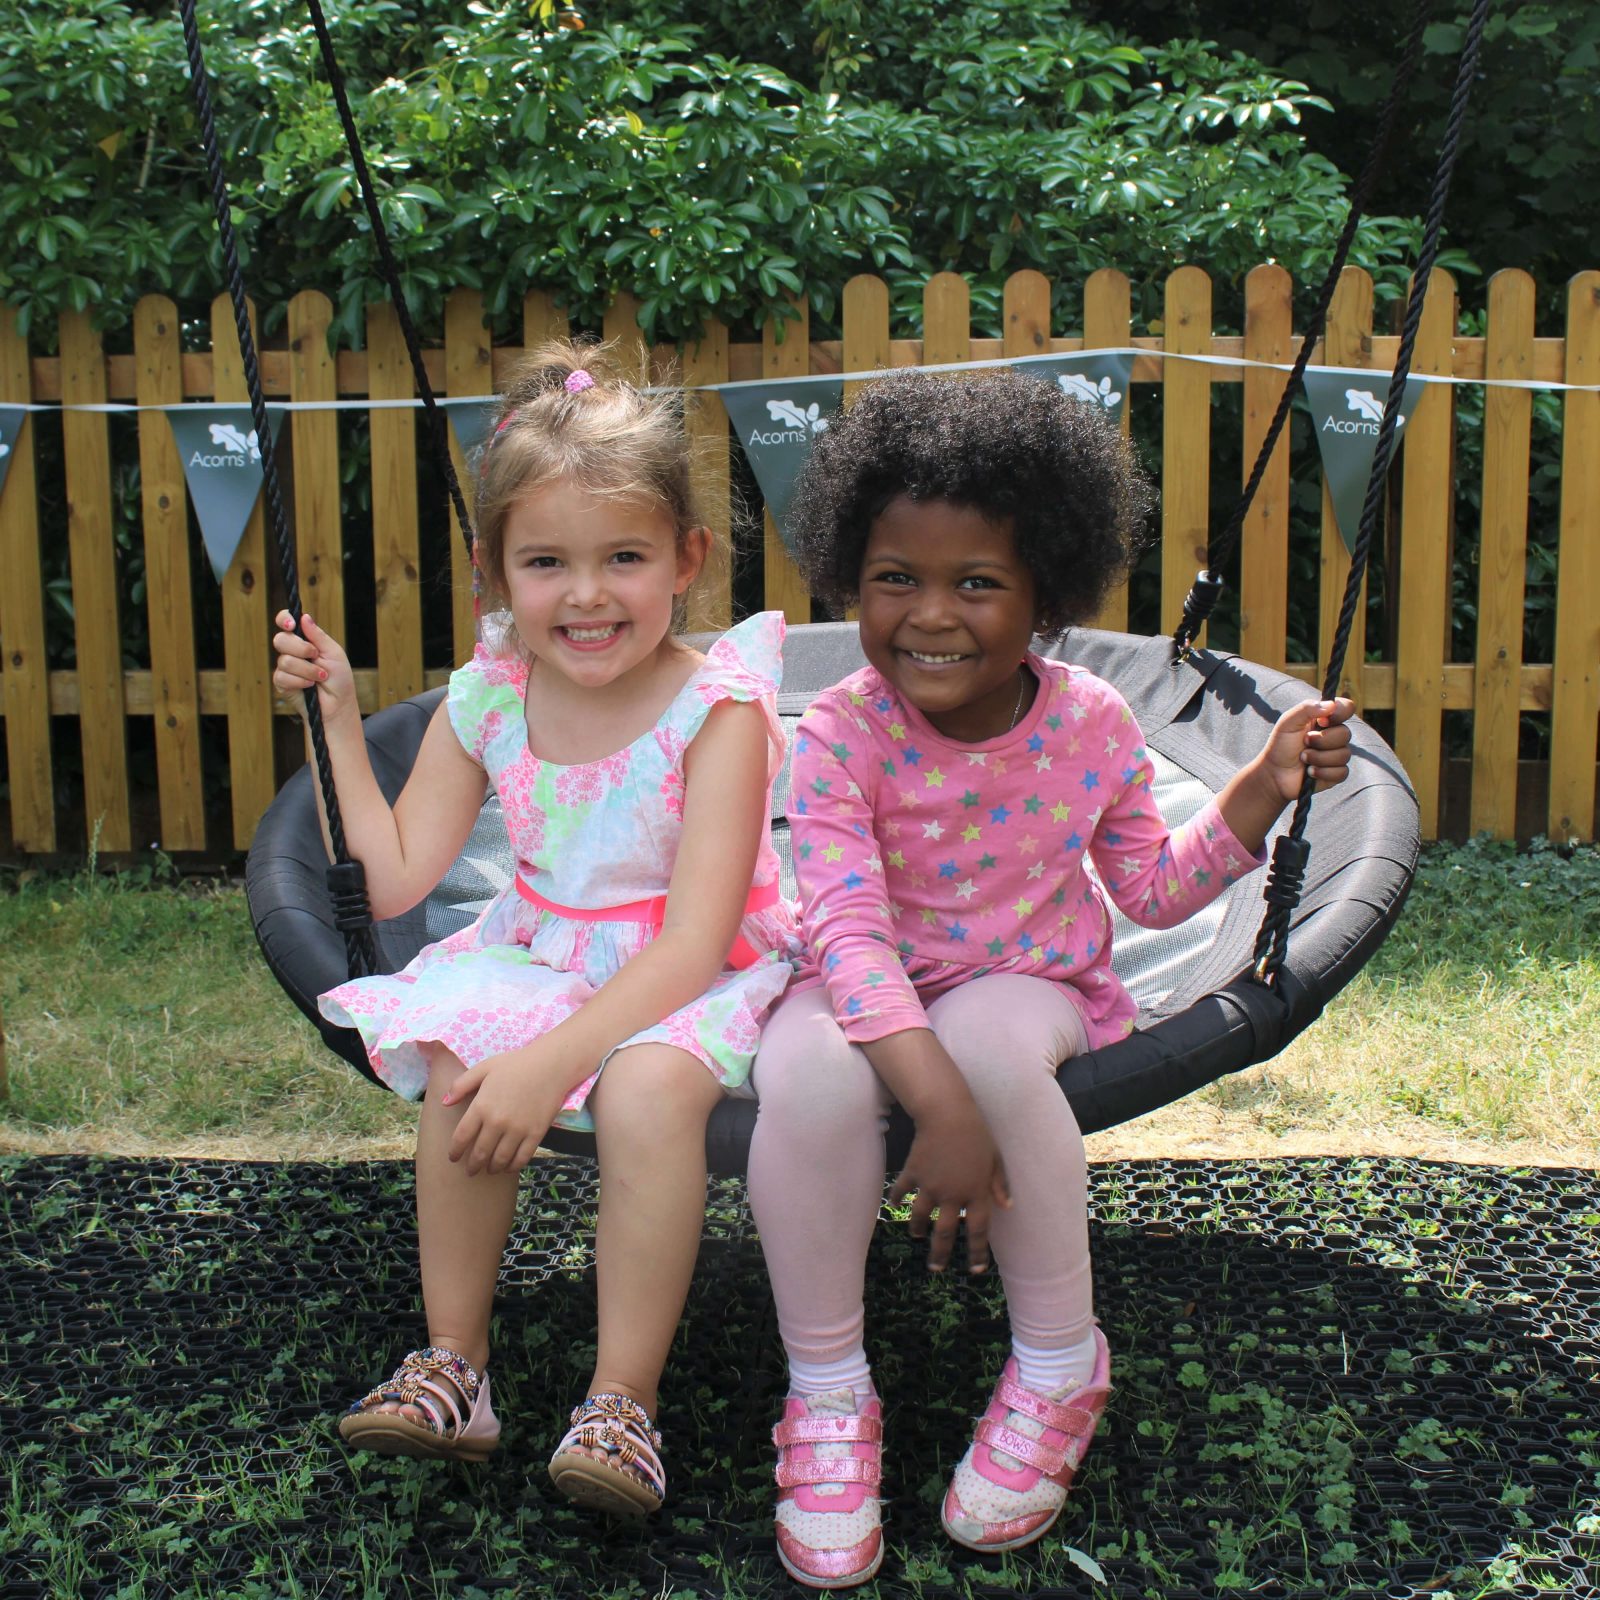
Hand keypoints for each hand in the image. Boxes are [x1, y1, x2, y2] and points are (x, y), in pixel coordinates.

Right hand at [272, 609, 356, 728]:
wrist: (338, 704)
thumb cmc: (339, 678)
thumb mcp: (333, 653)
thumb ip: (318, 636)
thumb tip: (304, 616)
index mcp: (304, 639)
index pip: (286, 621)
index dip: (285, 619)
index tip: (292, 625)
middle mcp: (292, 651)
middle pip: (281, 640)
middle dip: (301, 649)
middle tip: (316, 656)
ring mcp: (285, 667)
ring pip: (284, 660)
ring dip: (307, 670)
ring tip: (320, 677)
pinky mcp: (281, 683)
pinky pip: (282, 676)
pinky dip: (300, 681)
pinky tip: (310, 686)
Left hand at [443, 1048, 570, 1175]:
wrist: (550, 1064)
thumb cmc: (516, 1064)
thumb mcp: (484, 1068)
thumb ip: (461, 1085)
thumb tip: (444, 1102)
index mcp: (481, 1106)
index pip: (462, 1137)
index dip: (455, 1151)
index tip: (453, 1158)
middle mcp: (497, 1121)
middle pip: (480, 1152)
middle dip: (473, 1165)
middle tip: (471, 1171)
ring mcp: (518, 1129)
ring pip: (500, 1159)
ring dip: (492, 1168)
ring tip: (490, 1170)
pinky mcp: (535, 1133)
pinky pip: (522, 1157)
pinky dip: (513, 1166)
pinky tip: (509, 1167)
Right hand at [889, 1098, 1011, 1273]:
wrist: (948, 1114)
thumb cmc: (977, 1134)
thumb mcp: (995, 1159)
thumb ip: (1000, 1184)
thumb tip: (1007, 1206)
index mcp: (976, 1193)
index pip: (978, 1230)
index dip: (977, 1253)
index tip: (975, 1270)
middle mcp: (953, 1195)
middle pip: (945, 1233)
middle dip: (940, 1254)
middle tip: (936, 1269)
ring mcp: (931, 1185)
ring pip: (920, 1217)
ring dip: (918, 1229)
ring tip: (917, 1236)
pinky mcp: (913, 1173)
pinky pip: (902, 1191)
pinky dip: (896, 1199)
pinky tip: (894, 1204)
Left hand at [1258, 697, 1355, 803]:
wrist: (1274, 773)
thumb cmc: (1280, 745)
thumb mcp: (1288, 722)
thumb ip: (1306, 708)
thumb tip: (1332, 704)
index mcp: (1324, 719)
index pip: (1346, 708)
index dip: (1340, 713)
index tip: (1322, 721)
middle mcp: (1333, 735)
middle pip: (1346, 734)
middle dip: (1321, 740)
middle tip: (1304, 742)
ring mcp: (1336, 754)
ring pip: (1344, 754)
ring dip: (1319, 758)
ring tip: (1303, 758)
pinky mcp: (1336, 773)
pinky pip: (1342, 772)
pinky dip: (1323, 772)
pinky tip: (1310, 772)